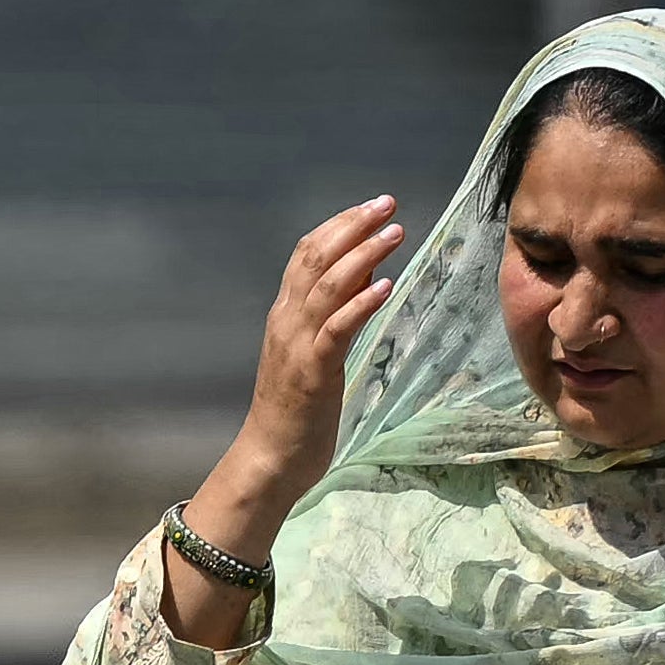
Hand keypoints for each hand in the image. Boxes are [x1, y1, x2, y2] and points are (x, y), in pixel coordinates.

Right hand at [210, 196, 406, 519]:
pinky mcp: (313, 372)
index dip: (338, 225)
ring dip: (363, 255)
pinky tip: (385, 285)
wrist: (270, 459)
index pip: (306, 254)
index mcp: (285, 315)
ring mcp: (297, 345)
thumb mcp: (313, 355)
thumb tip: (362, 280)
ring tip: (394, 234)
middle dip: (353, 227)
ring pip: (326, 286)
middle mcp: (286, 321)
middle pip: (316, 258)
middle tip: (387, 206)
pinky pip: (337, 328)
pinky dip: (360, 303)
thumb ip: (331, 317)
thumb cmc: (295, 413)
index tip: (371, 208)